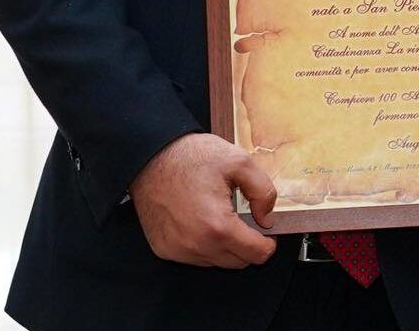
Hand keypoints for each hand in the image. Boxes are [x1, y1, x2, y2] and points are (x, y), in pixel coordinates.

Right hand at [129, 132, 277, 267]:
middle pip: (239, 262)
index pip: (257, 254)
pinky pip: (195, 258)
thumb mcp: (240, 162)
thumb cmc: (192, 157)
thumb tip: (267, 218)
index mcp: (217, 226)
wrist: (150, 156)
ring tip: (219, 216)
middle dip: (248, 244)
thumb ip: (263, 192)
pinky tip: (201, 221)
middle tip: (243, 219)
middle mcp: (196, 245)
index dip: (268, 242)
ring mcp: (178, 250)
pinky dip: (204, 245)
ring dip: (225, 246)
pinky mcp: (164, 249)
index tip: (265, 228)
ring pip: (217, 262)